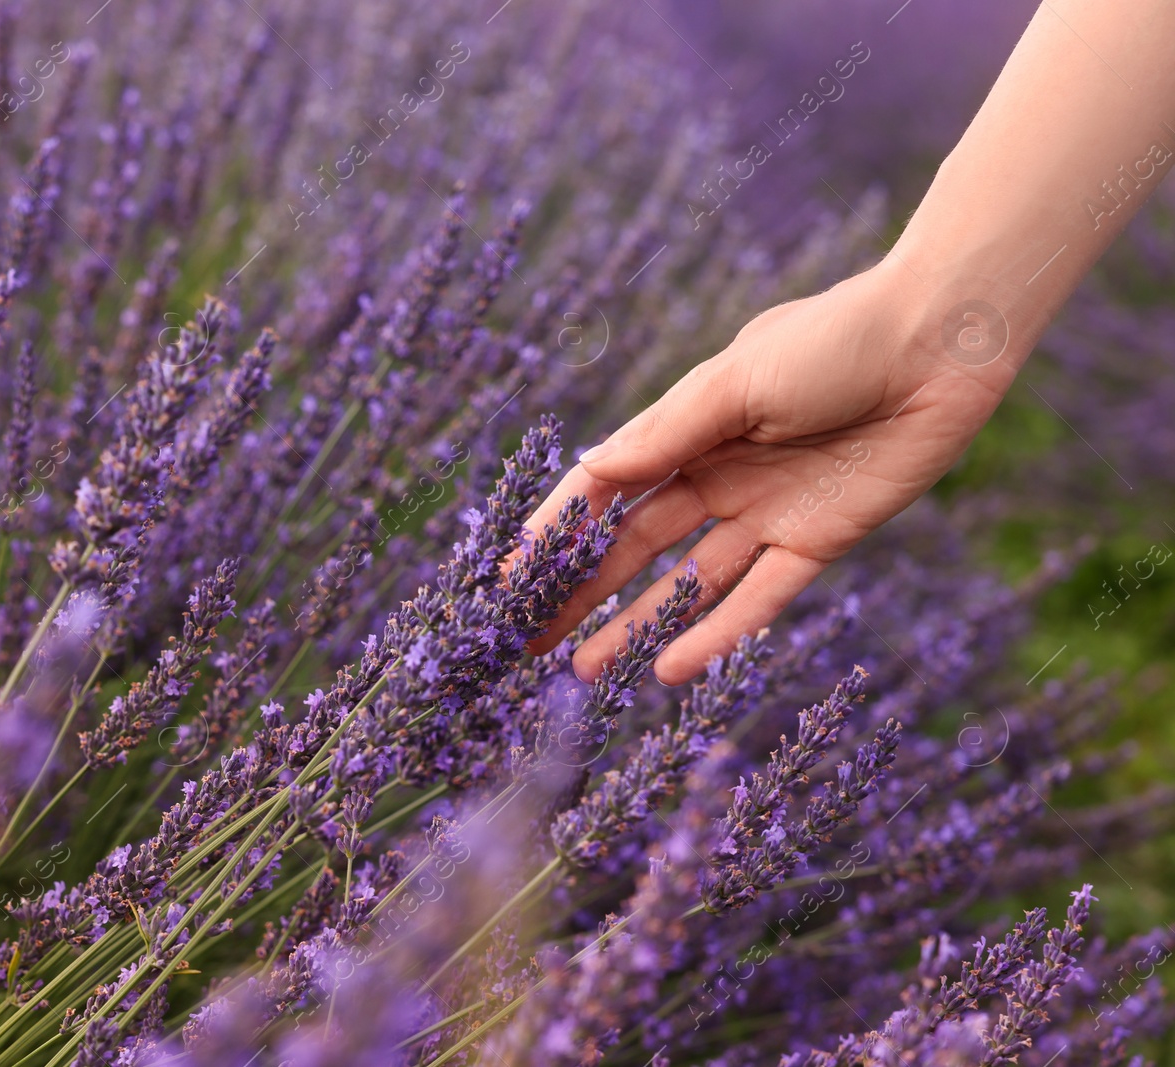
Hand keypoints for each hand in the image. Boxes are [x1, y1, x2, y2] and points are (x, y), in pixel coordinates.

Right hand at [524, 258, 1020, 684]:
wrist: (941, 342)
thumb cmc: (833, 340)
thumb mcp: (735, 382)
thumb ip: (665, 435)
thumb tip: (590, 473)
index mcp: (687, 427)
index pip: (603, 489)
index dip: (556, 531)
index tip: (510, 575)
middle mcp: (717, 474)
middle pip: (632, 546)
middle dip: (581, 592)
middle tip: (530, 639)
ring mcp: (764, 511)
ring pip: (684, 583)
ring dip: (634, 625)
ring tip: (582, 670)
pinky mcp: (817, 541)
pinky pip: (758, 598)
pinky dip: (715, 634)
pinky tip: (669, 669)